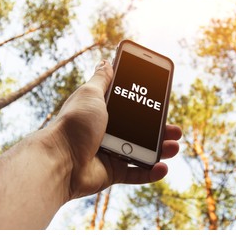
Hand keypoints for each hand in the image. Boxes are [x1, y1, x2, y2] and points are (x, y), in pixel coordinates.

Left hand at [50, 60, 181, 198]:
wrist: (60, 159)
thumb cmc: (75, 123)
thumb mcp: (90, 94)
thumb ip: (102, 79)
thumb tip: (106, 61)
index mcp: (104, 113)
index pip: (131, 107)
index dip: (147, 105)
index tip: (162, 102)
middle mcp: (108, 132)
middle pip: (141, 131)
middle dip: (160, 130)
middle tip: (175, 129)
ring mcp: (111, 153)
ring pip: (142, 151)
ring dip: (161, 150)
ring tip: (174, 147)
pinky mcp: (112, 172)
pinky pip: (136, 173)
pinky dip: (150, 172)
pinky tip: (163, 167)